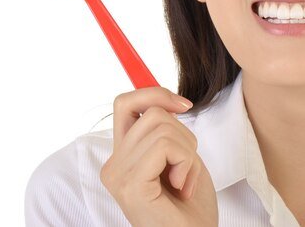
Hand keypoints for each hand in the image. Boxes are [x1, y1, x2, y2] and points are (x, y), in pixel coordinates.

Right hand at [100, 86, 217, 226]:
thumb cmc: (190, 210)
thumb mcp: (178, 158)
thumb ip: (165, 131)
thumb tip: (167, 100)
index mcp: (121, 157)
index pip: (125, 103)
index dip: (154, 94)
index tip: (183, 105)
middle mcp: (113, 165)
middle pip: (152, 113)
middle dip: (184, 135)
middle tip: (185, 169)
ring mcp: (118, 175)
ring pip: (161, 127)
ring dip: (187, 152)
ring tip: (184, 181)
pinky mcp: (131, 184)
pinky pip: (164, 146)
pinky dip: (185, 162)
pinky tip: (181, 187)